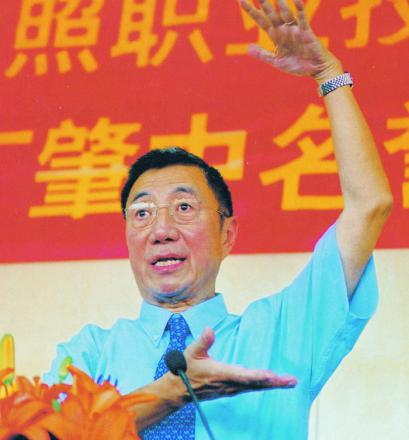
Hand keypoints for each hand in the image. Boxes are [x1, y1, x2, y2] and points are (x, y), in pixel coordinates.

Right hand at [181, 327, 296, 400]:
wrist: (179, 390)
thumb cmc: (185, 369)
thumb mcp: (191, 352)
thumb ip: (203, 341)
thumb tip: (209, 328)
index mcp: (220, 374)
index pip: (242, 376)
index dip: (257, 376)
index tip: (272, 375)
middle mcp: (229, 384)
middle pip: (255, 384)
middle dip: (274, 383)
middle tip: (292, 380)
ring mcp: (231, 388)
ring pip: (255, 387)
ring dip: (273, 385)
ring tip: (289, 381)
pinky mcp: (231, 389)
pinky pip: (251, 388)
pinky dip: (264, 385)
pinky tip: (273, 382)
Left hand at [240, 0, 341, 80]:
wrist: (315, 69)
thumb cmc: (297, 65)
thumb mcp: (276, 61)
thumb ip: (262, 54)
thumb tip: (247, 48)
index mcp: (276, 36)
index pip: (261, 21)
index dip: (252, 11)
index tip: (241, 1)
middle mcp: (284, 29)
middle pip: (271, 13)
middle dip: (263, 3)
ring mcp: (295, 29)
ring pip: (285, 13)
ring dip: (279, 4)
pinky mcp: (306, 32)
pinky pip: (302, 19)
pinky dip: (299, 10)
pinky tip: (296, 0)